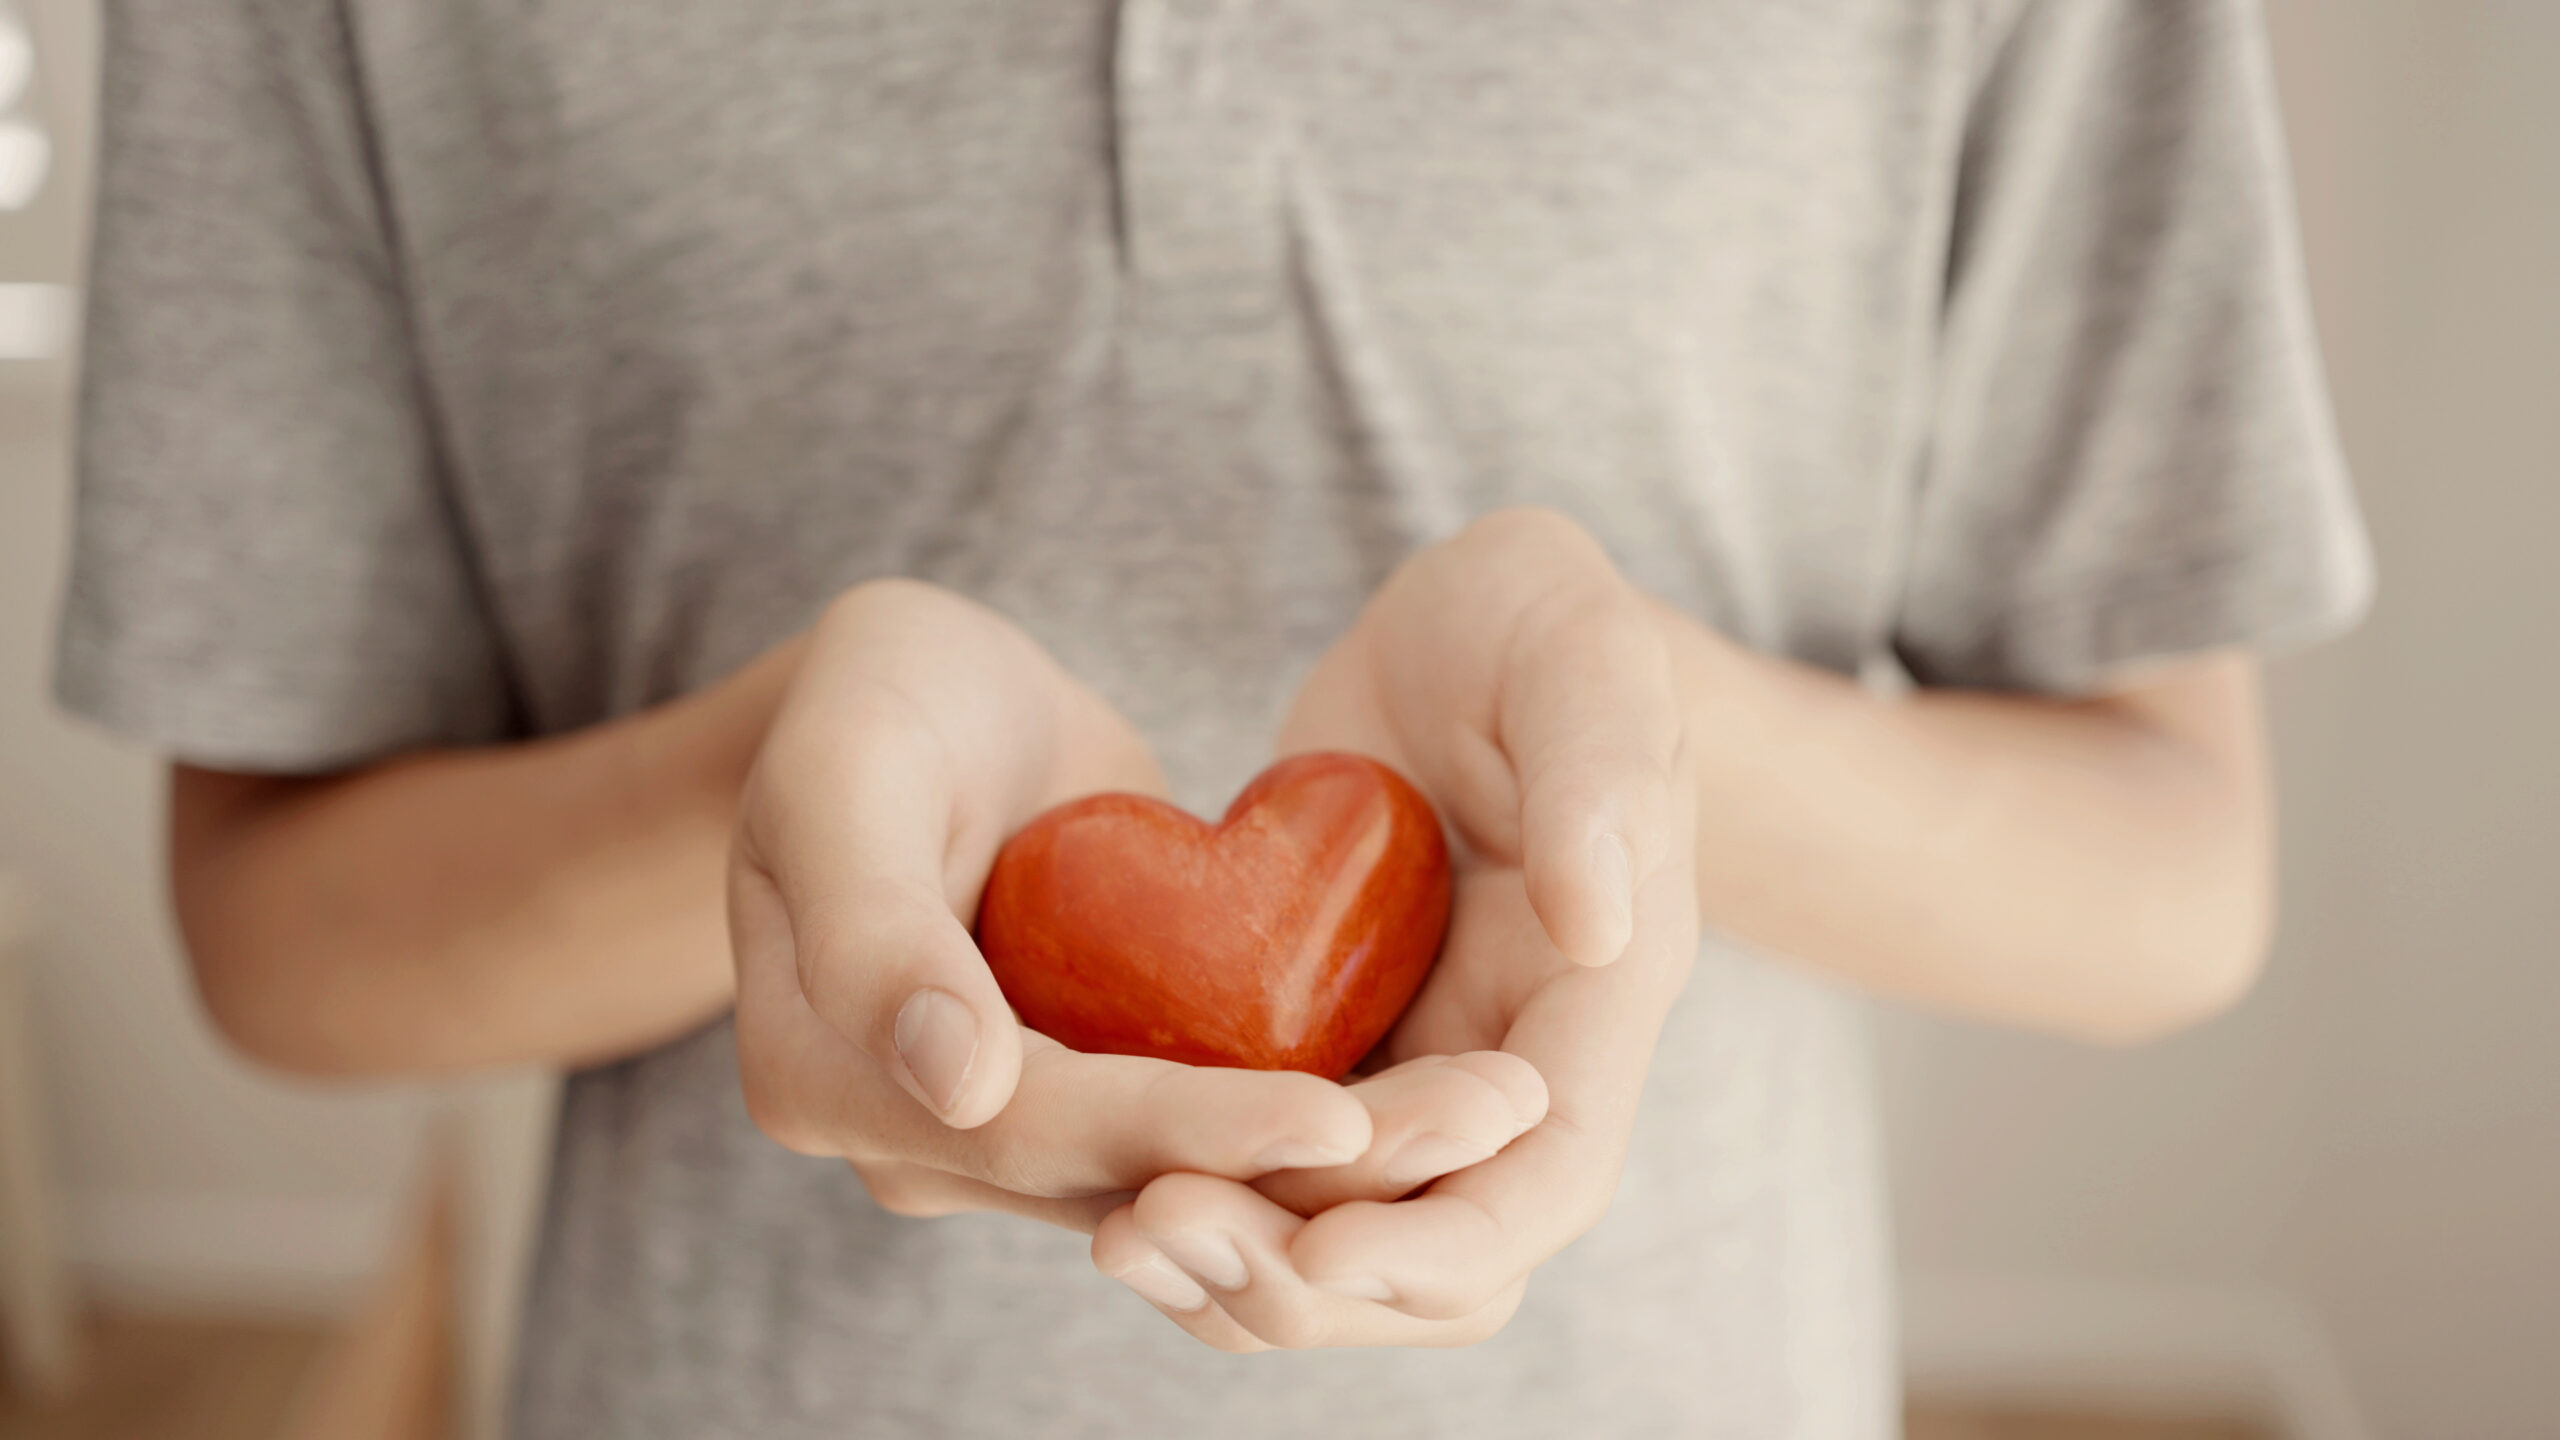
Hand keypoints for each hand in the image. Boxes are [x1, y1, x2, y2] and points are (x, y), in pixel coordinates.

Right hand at [729, 581, 1531, 1232]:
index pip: (1037, 1132)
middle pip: (1132, 1180)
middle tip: (1481, 1124)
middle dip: (1308, 1168)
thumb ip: (871, 926)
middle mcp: (921, 1139)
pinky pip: (1217, 1122)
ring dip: (1345, 1163)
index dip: (1190, 1131)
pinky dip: (1325, 1114)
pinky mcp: (1098, 1093)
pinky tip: (1452, 1090)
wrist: (914, 700)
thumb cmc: (869, 699)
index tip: (1341, 1119)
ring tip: (1498, 1117)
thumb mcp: (846, 770)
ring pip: (1195, 1175)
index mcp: (824, 1078)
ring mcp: (1012, 1131)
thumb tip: (961, 1083)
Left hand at [1091, 509, 1699, 1346]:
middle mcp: (1516, 1058)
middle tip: (1156, 1234)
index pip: (1550, 1171)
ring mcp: (1420, 1061)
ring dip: (1244, 1259)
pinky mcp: (1332, 1043)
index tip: (1328, 1250)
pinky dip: (1207, 1194)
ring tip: (1116, 1236)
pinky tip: (1098, 1188)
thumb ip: (1602, 775)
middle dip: (1312, 1274)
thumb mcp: (1583, 657)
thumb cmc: (1538, 623)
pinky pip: (1275, 1162)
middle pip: (1440, 1250)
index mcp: (1600, 994)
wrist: (1463, 630)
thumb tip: (1603, 926)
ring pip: (1349, 1227)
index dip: (1449, 1234)